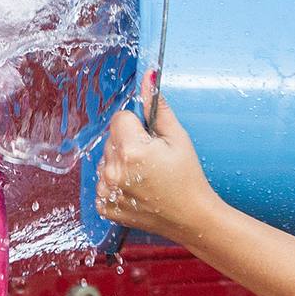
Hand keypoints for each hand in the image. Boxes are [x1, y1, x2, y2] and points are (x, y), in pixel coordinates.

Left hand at [95, 78, 223, 242]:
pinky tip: (137, 189)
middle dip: (128, 143)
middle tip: (152, 160)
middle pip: (111, 139)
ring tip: (145, 176)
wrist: (191, 218)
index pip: (120, 118)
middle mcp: (113, 170)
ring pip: (105, 160)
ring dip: (120, 163)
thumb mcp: (178, 138)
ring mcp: (106, 191)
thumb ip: (157, 106)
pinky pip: (103, 182)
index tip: (151, 139)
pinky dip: (116, 183)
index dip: (137, 125)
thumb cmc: (188, 178)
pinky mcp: (105, 206)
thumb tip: (148, 78)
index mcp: (131, 150)